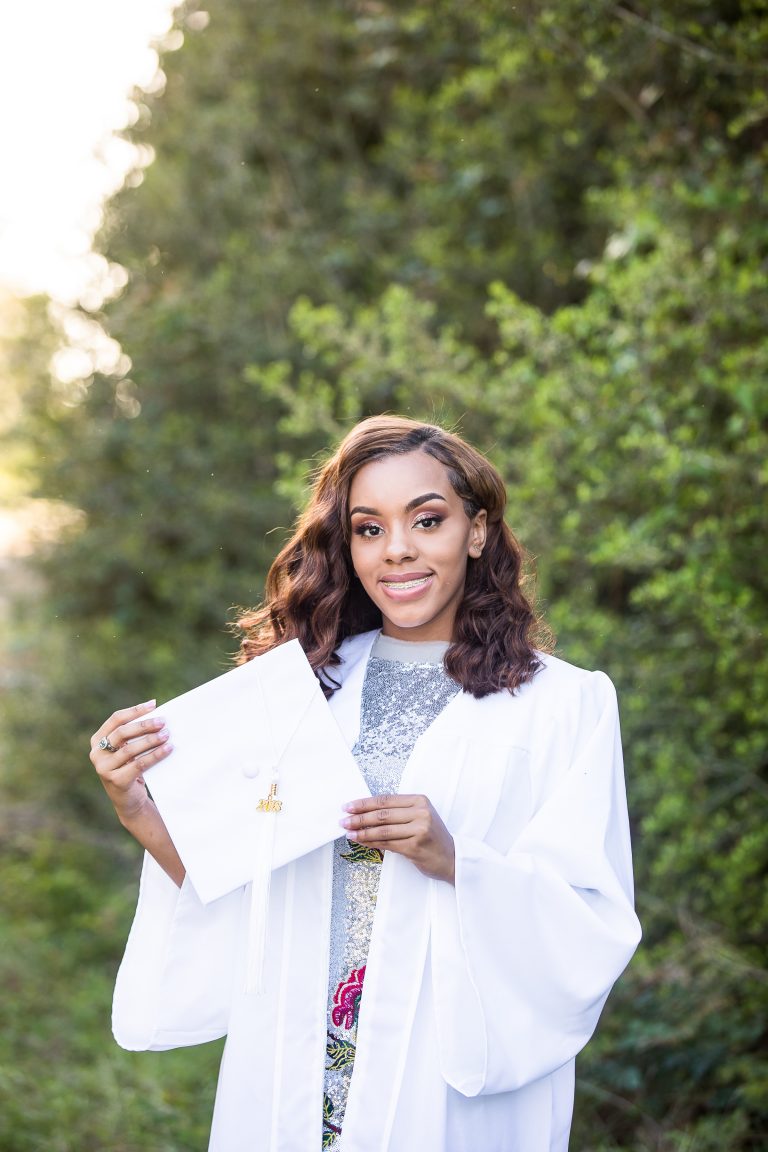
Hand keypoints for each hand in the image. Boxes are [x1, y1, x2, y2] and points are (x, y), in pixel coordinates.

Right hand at [90, 700, 171, 823]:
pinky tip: (168, 749)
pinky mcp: (116, 781)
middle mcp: (96, 754)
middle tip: (163, 722)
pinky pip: (139, 764)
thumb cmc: (130, 769)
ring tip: (167, 734)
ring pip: (130, 749)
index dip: (135, 710)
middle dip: (144, 725)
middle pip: (122, 733)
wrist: (129, 800)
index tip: (153, 705)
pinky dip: (155, 755)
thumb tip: (158, 714)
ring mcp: (104, 768)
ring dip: (151, 740)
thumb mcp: (127, 750)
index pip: (116, 719)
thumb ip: (133, 735)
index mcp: (97, 741)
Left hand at [341, 794, 454, 883]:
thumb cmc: (431, 837)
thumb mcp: (419, 817)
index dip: (364, 803)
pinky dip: (371, 843)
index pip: (385, 800)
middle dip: (359, 817)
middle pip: (382, 814)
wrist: (452, 858)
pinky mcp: (415, 846)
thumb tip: (365, 812)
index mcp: (419, 800)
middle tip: (343, 820)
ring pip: (382, 829)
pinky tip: (361, 842)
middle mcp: (420, 812)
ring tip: (348, 832)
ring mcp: (419, 829)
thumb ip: (397, 812)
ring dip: (362, 832)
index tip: (348, 806)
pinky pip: (387, 843)